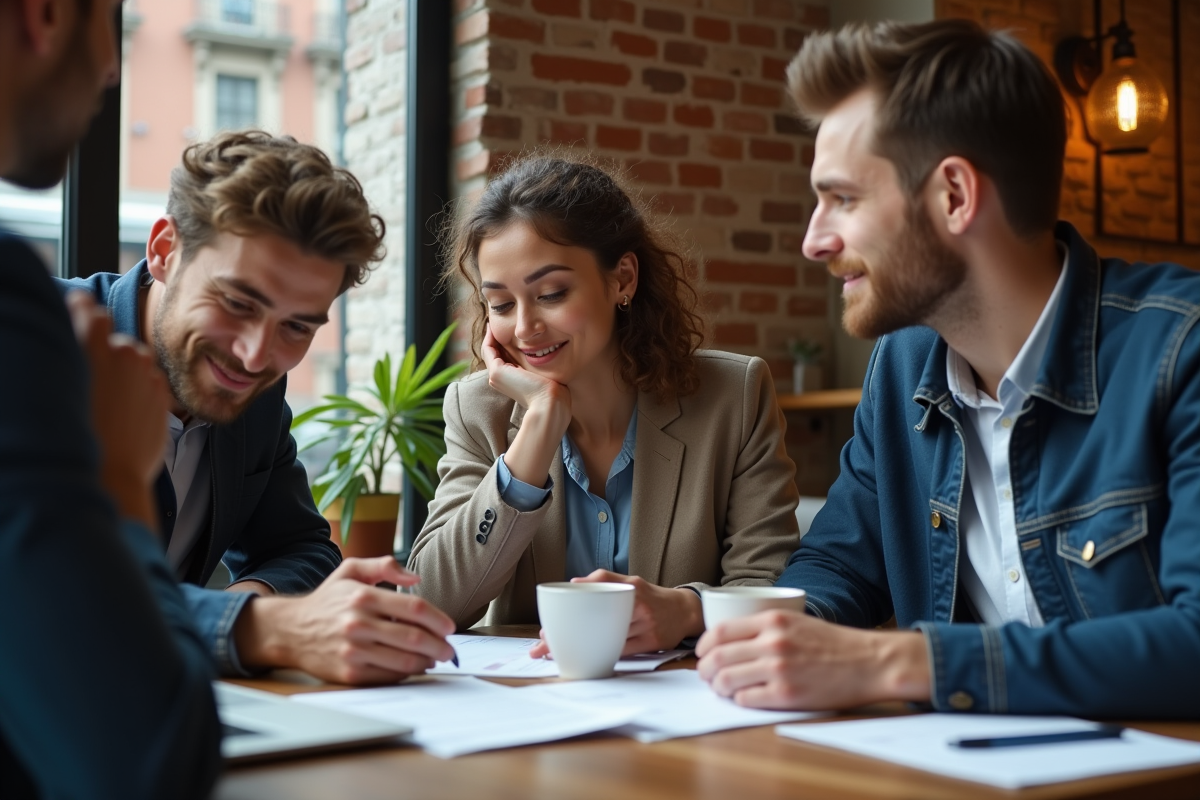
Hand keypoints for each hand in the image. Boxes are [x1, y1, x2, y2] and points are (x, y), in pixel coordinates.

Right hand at [66, 290, 169, 528]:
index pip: (90, 311)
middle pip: (116, 340)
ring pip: (136, 359)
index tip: (80, 311)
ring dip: (127, 370)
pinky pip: (150, 379)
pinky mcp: (162, 390)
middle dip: (107, 353)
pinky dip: (142, 387)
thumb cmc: (74, 437)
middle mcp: (121, 353)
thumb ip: (71, 361)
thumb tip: (72, 352)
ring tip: (112, 401)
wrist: (110, 473)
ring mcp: (145, 372)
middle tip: (95, 380)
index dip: (84, 311)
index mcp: (89, 347)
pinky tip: (127, 410)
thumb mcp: (60, 392)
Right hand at [234, 556, 457, 684]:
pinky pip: (388, 676)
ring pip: (404, 660)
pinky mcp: (349, 673)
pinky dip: (407, 673)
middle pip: (414, 637)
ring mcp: (353, 651)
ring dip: (427, 661)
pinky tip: (414, 667)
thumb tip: (414, 578)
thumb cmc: (326, 601)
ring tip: (435, 658)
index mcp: (363, 597)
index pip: (414, 608)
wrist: (290, 630)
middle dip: (439, 645)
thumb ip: (384, 566)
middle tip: (449, 649)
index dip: (438, 619)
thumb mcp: (350, 570)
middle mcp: (358, 624)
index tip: (449, 627)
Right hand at [482, 322, 570, 416]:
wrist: (549, 402)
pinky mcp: (496, 372)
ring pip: (490, 349)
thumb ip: (541, 363)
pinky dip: (490, 335)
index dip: (504, 341)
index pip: (503, 356)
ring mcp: (496, 376)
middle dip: (497, 335)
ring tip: (494, 317)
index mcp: (510, 380)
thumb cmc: (554, 391)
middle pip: (495, 352)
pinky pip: (488, 348)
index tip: (508, 326)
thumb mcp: (545, 373)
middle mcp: (500, 379)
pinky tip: (494, 323)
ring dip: (491, 333)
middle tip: (498, 318)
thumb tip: (549, 349)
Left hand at [529, 570, 703, 658]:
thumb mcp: (630, 583)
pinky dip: (603, 656)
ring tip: (558, 655)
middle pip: (595, 619)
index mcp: (628, 585)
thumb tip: (573, 584)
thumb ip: (604, 582)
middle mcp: (637, 601)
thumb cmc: (651, 598)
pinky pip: (623, 651)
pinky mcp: (652, 641)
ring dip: (580, 648)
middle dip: (566, 634)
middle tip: (542, 646)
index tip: (547, 621)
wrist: (685, 611)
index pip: (594, 589)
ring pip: (607, 638)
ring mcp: (646, 622)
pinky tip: (587, 660)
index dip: (569, 604)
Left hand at [695, 610, 930, 709]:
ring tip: (722, 690)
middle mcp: (771, 643)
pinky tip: (745, 698)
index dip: (703, 645)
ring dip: (718, 688)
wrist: (869, 662)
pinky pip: (746, 699)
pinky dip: (739, 700)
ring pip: (727, 680)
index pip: (720, 631)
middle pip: (717, 657)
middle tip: (706, 676)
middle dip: (705, 670)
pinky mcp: (787, 694)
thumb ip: (765, 628)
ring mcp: (778, 669)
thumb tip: (730, 642)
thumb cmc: (834, 644)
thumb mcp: (796, 621)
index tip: (701, 654)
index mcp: (772, 621)